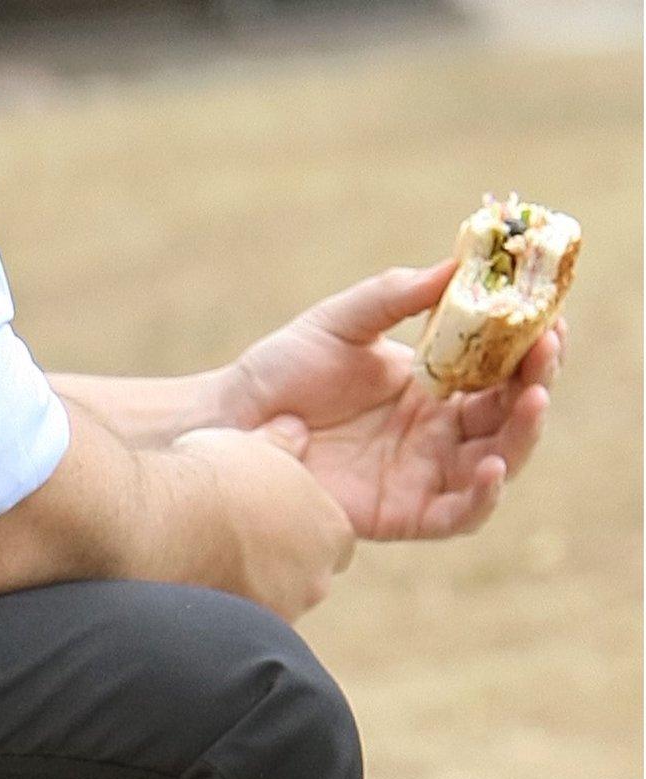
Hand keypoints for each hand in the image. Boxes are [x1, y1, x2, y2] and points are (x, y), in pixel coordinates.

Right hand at [171, 419, 356, 619]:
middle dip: (278, 563)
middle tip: (234, 539)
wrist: (155, 520)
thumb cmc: (206, 477)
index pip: (333, 540)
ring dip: (248, 587)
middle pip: (305, 576)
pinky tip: (190, 582)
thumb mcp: (252, 444)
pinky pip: (237, 625)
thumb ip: (282, 444)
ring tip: (205, 560)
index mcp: (332, 530)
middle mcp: (317, 578)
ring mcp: (280, 610)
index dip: (301, 529)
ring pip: (272, 602)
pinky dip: (220, 606)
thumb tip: (294, 430)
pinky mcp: (240, 634)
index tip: (268, 519)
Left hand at [219, 261, 560, 539]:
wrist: (230, 420)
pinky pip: (458, 514)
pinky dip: (482, 496)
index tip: (550, 318)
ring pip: (498, 462)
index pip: (503, 369)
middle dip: (536, 382)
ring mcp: (424, 474)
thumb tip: (456, 263)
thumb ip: (395, 296)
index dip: (533, 348)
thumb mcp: (341, 322)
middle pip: (510, 415)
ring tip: (531, 398)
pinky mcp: (402, 514)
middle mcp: (439, 433)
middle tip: (544, 351)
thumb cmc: (282, 369)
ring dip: (523, 434)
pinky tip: (489, 467)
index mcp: (436, 386)